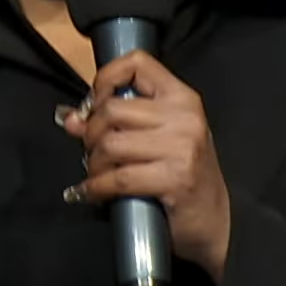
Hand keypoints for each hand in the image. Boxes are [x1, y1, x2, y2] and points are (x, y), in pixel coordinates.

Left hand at [60, 50, 231, 281]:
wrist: (216, 222)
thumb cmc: (184, 178)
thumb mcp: (155, 140)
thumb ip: (116, 123)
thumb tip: (69, 118)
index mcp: (181, 97)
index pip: (138, 63)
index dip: (106, 78)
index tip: (94, 104)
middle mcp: (185, 116)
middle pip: (112, 109)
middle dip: (90, 134)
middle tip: (91, 152)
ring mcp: (182, 147)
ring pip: (110, 144)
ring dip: (93, 164)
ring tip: (94, 175)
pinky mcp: (175, 178)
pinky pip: (118, 177)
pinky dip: (95, 187)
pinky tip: (91, 193)